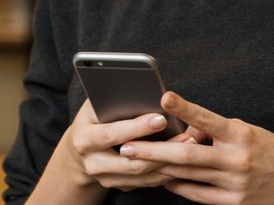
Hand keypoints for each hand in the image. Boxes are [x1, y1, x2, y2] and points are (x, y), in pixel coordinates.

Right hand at [62, 99, 182, 191]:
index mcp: (84, 139)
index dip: (136, 128)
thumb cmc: (93, 119)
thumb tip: (141, 88)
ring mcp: (107, 179)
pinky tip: (184, 158)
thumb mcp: (95, 106)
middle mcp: (93, 164)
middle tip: (186, 136)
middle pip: (131, 161)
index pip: (111, 134)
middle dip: (161, 149)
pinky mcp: (121, 186)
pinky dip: (167, 170)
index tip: (161, 118)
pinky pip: (148, 182)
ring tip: (191, 144)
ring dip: (170, 161)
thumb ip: (112, 99)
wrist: (82, 150)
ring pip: (143, 175)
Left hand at [117, 92, 273, 203]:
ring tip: (136, 160)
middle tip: (127, 145)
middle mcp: (237, 159)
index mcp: (241, 135)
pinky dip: (178, 186)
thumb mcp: (248, 132)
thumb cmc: (271, 151)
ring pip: (187, 176)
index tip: (164, 97)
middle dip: (154, 151)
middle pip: (187, 155)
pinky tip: (163, 179)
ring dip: (159, 169)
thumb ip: (217, 130)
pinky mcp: (233, 203)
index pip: (207, 118)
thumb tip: (186, 127)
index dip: (185, 108)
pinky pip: (197, 195)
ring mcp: (234, 184)